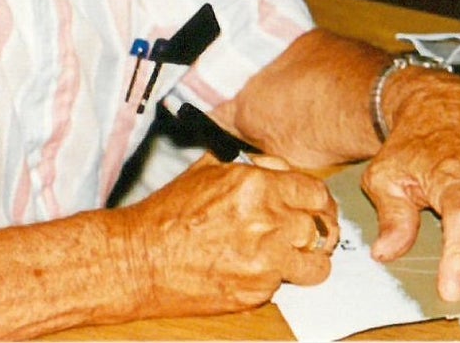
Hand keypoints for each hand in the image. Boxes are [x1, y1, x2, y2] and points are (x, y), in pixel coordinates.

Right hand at [117, 154, 338, 316]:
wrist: (137, 261)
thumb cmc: (169, 214)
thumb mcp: (211, 170)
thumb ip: (256, 165)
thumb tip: (284, 170)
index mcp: (259, 187)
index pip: (316, 194)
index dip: (319, 202)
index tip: (316, 209)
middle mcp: (267, 223)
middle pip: (322, 228)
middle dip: (317, 231)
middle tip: (309, 235)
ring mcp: (263, 262)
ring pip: (314, 264)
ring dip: (307, 261)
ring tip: (293, 259)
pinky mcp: (253, 294)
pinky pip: (282, 286)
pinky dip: (273, 281)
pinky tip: (251, 272)